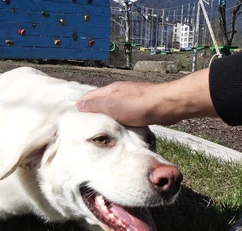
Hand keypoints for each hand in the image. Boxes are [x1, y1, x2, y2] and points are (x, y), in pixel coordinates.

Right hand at [77, 68, 216, 125]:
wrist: (167, 106)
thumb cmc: (139, 106)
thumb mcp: (113, 106)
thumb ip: (96, 106)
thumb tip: (79, 106)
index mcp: (110, 90)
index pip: (88, 98)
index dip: (80, 108)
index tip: (74, 120)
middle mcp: (118, 91)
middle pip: (100, 102)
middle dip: (92, 113)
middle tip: (86, 128)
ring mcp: (130, 98)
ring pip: (112, 108)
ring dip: (106, 117)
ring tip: (101, 130)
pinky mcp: (140, 105)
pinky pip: (124, 112)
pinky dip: (119, 119)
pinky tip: (120, 128)